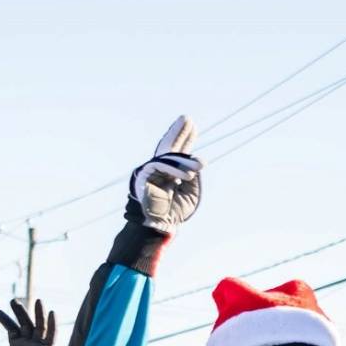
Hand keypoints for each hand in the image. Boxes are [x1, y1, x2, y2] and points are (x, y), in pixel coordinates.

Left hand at [0, 297, 56, 345]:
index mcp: (17, 345)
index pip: (13, 328)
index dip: (5, 320)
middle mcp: (28, 344)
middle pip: (26, 324)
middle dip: (20, 312)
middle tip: (13, 301)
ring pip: (40, 327)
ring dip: (39, 314)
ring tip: (38, 301)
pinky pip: (51, 337)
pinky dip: (53, 326)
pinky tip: (52, 313)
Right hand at [128, 116, 202, 230]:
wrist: (159, 226)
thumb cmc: (174, 212)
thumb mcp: (192, 193)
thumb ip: (193, 176)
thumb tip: (193, 161)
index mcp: (170, 172)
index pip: (178, 151)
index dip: (185, 138)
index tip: (193, 126)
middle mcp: (159, 168)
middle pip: (169, 146)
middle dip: (179, 132)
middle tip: (188, 119)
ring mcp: (150, 170)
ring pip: (168, 158)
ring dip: (186, 160)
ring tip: (201, 165)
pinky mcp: (143, 175)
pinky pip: (159, 166)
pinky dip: (174, 169)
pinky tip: (187, 175)